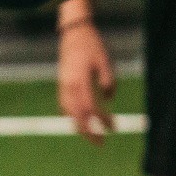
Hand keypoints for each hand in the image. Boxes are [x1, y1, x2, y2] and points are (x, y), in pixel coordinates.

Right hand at [56, 20, 114, 145]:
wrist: (73, 32)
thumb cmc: (91, 45)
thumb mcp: (104, 60)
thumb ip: (109, 80)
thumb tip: (108, 97)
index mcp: (80, 80)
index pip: (91, 108)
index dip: (102, 120)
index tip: (113, 128)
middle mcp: (68, 85)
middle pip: (77, 116)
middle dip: (88, 132)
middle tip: (100, 143)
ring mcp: (63, 84)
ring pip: (68, 112)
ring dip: (79, 126)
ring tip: (90, 135)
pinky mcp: (61, 83)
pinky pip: (64, 105)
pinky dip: (71, 116)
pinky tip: (79, 120)